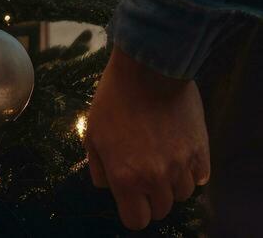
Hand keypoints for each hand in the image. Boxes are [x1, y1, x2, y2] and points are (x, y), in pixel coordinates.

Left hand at [85, 47, 208, 229]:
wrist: (147, 72)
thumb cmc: (113, 100)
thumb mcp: (92, 133)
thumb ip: (99, 166)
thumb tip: (106, 185)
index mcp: (126, 177)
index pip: (136, 220)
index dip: (132, 211)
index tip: (130, 199)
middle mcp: (156, 178)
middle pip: (161, 210)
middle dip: (150, 198)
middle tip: (143, 176)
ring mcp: (181, 166)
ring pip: (182, 195)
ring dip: (172, 185)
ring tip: (160, 161)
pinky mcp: (201, 152)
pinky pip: (200, 177)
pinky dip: (191, 172)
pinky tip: (179, 156)